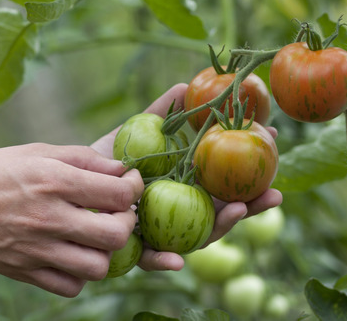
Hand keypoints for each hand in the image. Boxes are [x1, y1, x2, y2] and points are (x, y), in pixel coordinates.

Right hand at [0, 144, 142, 296]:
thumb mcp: (34, 151)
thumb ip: (82, 158)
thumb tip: (121, 169)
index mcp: (53, 181)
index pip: (118, 194)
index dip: (133, 188)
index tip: (129, 185)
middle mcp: (48, 218)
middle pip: (116, 235)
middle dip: (127, 224)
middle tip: (119, 214)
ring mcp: (36, 249)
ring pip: (98, 267)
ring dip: (105, 253)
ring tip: (95, 237)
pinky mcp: (24, 272)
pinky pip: (70, 287)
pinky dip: (79, 275)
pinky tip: (72, 255)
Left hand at [90, 83, 282, 271]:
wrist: (70, 184)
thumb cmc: (109, 160)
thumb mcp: (136, 133)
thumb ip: (161, 114)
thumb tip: (185, 84)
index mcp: (189, 185)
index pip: (228, 178)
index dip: (252, 165)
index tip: (272, 144)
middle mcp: (184, 211)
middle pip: (225, 210)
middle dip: (253, 204)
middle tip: (276, 192)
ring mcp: (165, 233)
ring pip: (200, 237)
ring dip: (222, 228)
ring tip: (238, 211)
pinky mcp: (136, 253)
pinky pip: (152, 260)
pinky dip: (164, 261)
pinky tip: (178, 261)